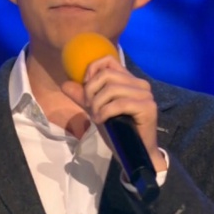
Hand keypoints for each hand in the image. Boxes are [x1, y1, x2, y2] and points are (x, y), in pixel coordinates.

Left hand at [61, 56, 165, 170]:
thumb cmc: (117, 131)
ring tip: (96, 117)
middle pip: (106, 75)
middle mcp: (140, 84)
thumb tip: (65, 84)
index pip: (108, 60)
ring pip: (111, 89)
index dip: (92, 70)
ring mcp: (145, 95)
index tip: (86, 88)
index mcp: (129, 80)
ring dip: (97, 104)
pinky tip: (101, 120)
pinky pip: (119, 104)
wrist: (134, 153)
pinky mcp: (148, 107)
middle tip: (90, 108)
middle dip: (91, 91)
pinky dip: (105, 112)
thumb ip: (83, 97)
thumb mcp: (96, 110)